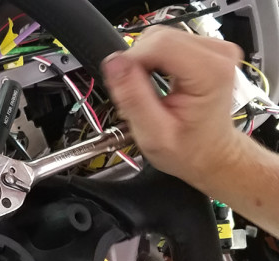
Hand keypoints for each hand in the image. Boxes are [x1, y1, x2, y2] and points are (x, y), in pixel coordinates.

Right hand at [101, 26, 243, 187]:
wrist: (209, 153)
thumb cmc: (188, 149)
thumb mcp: (152, 133)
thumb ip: (132, 97)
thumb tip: (113, 63)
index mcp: (209, 73)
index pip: (158, 44)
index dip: (131, 62)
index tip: (123, 86)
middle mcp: (216, 55)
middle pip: (158, 38)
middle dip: (137, 63)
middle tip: (136, 94)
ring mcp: (213, 49)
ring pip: (159, 37)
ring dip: (144, 62)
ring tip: (147, 91)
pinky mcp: (205, 49)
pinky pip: (166, 42)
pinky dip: (153, 60)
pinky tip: (156, 82)